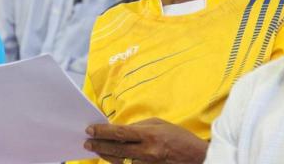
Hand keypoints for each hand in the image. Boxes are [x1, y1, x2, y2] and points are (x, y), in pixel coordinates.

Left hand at [84, 118, 207, 163]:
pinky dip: (118, 163)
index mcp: (149, 135)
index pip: (119, 133)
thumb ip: (140, 126)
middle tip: (87, 142)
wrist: (196, 158)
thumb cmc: (178, 137)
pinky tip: (110, 159)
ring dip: (105, 156)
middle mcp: (146, 152)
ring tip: (95, 150)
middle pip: (116, 150)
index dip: (102, 132)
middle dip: (99, 145)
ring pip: (119, 162)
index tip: (91, 129)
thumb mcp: (159, 124)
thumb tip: (122, 128)